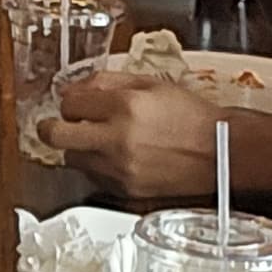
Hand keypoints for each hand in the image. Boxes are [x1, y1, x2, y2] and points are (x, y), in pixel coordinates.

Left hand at [44, 72, 226, 201]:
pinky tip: (113, 156)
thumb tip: (76, 86)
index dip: (67, 101)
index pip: (69, 103)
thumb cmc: (191, 117)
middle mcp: (117, 139)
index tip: (73, 103)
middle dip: (50, 127)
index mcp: (125, 106)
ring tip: (96, 140)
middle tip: (56, 125)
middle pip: (55, 136)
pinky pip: (92, 176)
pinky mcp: (124, 189)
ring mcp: (119, 168)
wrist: (220, 153)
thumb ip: (109, 81)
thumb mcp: (153, 83)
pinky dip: (95, 166)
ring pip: (71, 158)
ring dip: (76, 147)